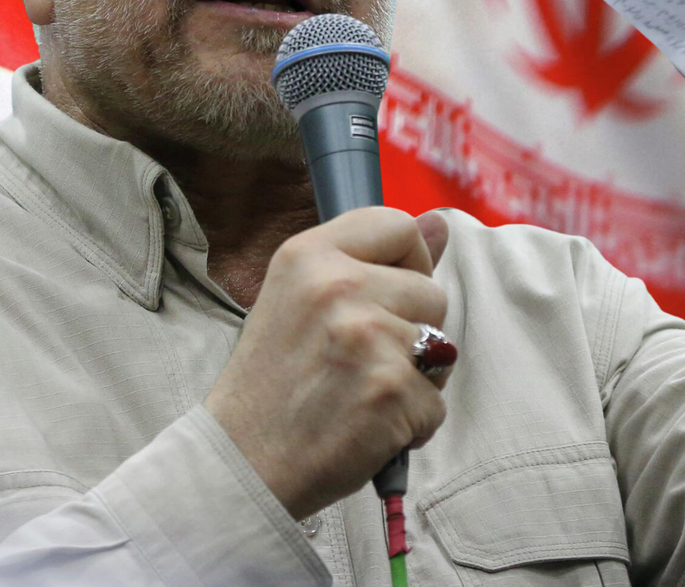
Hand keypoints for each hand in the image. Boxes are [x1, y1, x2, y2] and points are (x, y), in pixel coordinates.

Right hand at [204, 208, 451, 519]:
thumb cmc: (272, 383)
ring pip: (441, 348)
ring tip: (359, 394)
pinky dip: (411, 424)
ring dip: (413, 380)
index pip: (396, 224)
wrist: (243, 461)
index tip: (386, 295)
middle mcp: (337, 285)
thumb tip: (441, 223)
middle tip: (358, 361)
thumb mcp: (301, 299)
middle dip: (411, 330)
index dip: (407, 261)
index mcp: (308, 254)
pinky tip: (365, 427)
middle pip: (430, 291)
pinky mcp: (391, 389)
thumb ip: (369, 261)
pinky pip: (435, 402)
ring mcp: (367, 336)